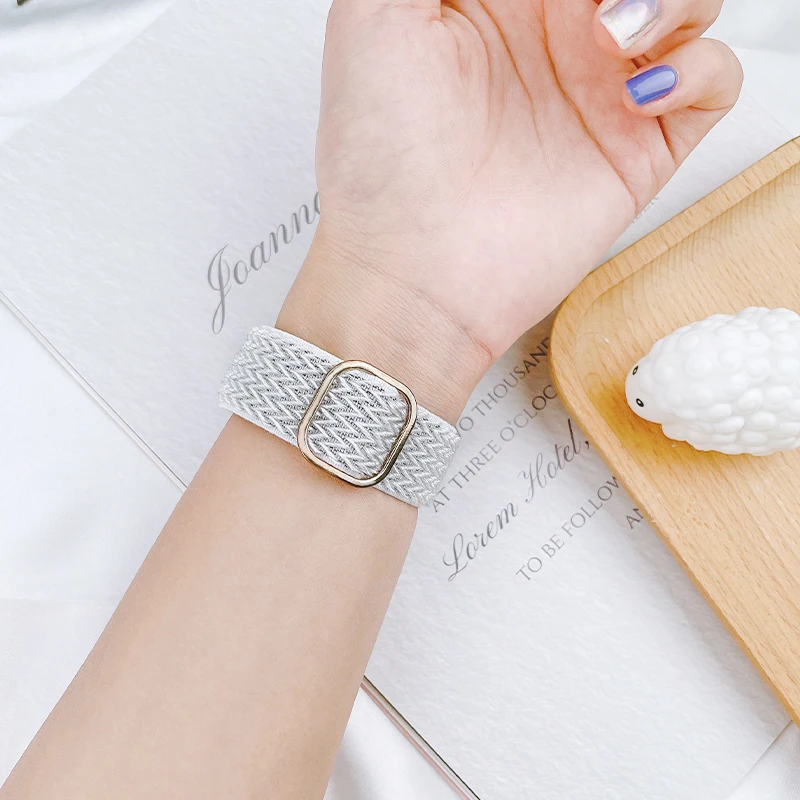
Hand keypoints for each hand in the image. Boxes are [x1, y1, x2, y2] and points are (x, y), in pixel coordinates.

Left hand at [281, 0, 740, 419]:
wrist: (412, 271)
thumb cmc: (379, 159)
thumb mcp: (372, 19)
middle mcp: (556, 37)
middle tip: (588, 3)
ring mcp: (602, 91)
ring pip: (690, 1)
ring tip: (612, 34)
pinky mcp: (638, 149)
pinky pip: (714, 79)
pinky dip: (700, 67)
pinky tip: (640, 88)